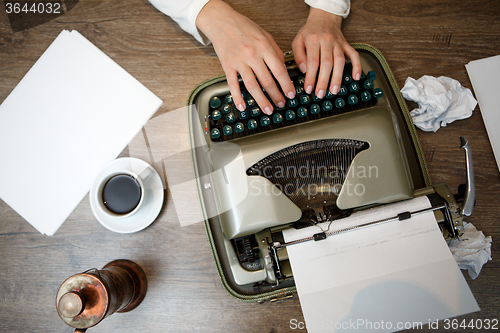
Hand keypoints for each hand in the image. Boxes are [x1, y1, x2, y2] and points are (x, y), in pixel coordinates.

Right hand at [196, 0, 294, 114]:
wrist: (222, 21)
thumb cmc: (244, 27)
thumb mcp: (265, 35)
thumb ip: (275, 51)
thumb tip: (284, 68)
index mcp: (264, 47)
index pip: (279, 70)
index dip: (286, 84)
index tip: (291, 94)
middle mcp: (252, 55)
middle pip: (267, 81)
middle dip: (276, 95)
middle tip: (281, 104)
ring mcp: (239, 62)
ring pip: (252, 86)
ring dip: (261, 100)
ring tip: (268, 109)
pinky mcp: (227, 66)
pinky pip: (233, 85)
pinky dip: (237, 98)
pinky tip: (242, 107)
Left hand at [292, 8, 360, 97]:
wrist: (324, 18)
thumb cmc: (309, 32)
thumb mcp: (297, 41)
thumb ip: (298, 56)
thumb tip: (304, 70)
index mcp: (313, 40)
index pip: (312, 61)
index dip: (311, 76)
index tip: (309, 88)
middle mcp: (327, 41)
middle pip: (327, 63)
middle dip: (324, 81)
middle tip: (320, 94)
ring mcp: (338, 43)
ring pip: (340, 61)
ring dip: (338, 77)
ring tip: (334, 90)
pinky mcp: (346, 44)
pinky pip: (354, 55)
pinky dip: (357, 66)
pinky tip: (356, 77)